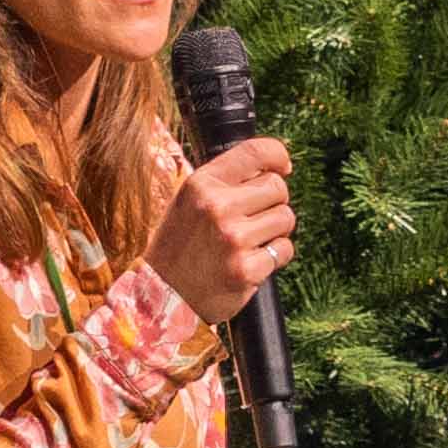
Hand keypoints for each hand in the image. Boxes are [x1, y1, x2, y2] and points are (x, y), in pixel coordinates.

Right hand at [145, 132, 296, 331]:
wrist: (162, 296)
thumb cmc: (180, 245)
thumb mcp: (189, 202)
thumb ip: (224, 181)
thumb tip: (274, 167)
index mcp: (201, 184)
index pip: (255, 152)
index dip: (277, 155)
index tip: (283, 167)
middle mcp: (217, 207)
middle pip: (278, 187)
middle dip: (273, 202)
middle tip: (254, 219)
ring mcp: (232, 239)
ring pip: (285, 218)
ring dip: (275, 230)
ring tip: (250, 241)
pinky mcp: (246, 269)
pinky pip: (284, 249)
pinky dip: (274, 256)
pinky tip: (251, 261)